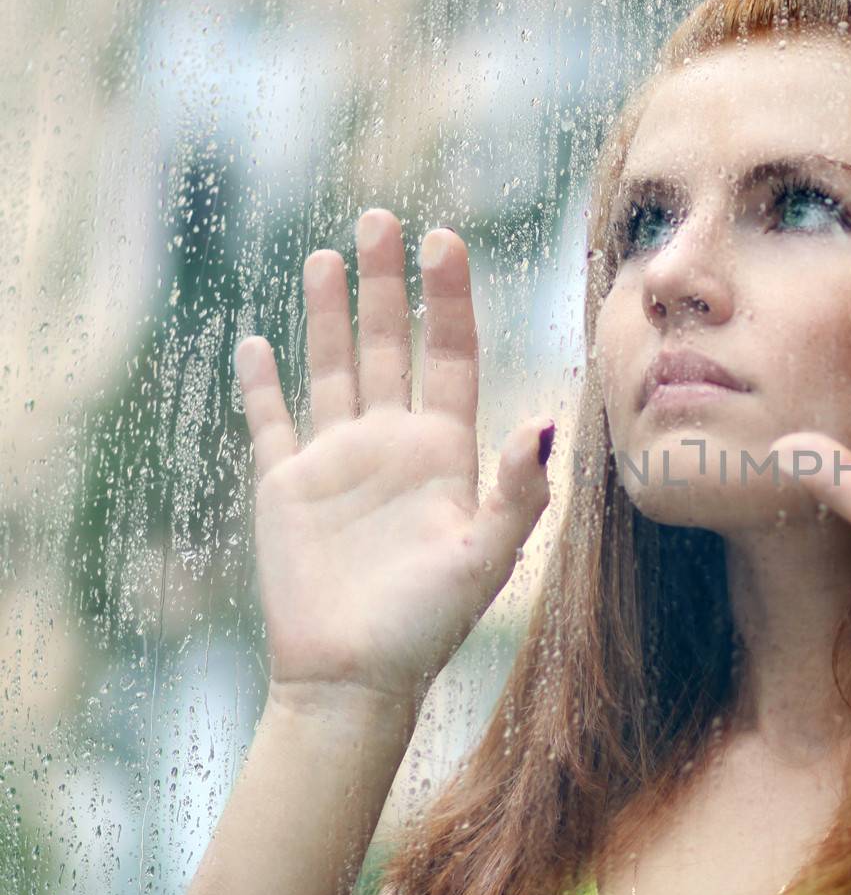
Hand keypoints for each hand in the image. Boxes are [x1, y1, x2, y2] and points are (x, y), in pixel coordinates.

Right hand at [235, 210, 553, 706]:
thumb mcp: (485, 555)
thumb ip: (517, 489)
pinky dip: (262, 384)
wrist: (355, 676)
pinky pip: (272, 422)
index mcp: (445, 453)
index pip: (451, 357)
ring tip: (328, 255)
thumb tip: (548, 420)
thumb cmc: (428, 624)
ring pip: (334, 368)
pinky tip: (257, 341)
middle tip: (382, 218)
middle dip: (388, 283)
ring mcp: (339, 461)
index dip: (450, 300)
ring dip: (331, 313)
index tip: (446, 240)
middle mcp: (394, 445)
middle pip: (391, 345)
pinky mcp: (287, 486)